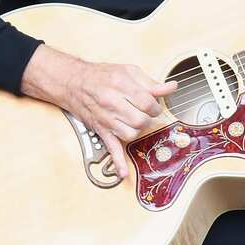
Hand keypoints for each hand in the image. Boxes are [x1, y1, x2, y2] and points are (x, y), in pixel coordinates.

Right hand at [21, 45, 175, 178]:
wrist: (74, 82)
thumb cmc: (102, 76)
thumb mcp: (128, 71)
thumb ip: (150, 82)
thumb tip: (171, 87)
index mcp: (121, 86)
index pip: (147, 102)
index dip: (156, 106)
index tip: (154, 106)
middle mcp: (112, 103)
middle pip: (140, 120)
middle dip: (148, 118)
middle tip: (146, 113)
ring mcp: (106, 119)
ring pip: (131, 134)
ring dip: (138, 130)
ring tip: (135, 122)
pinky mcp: (101, 130)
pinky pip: (111, 148)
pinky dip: (118, 162)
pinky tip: (123, 173)